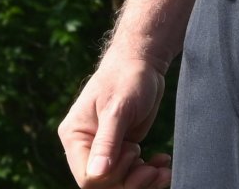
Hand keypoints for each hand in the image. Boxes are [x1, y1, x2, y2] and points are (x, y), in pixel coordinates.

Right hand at [58, 55, 173, 187]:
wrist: (143, 62)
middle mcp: (86, 147)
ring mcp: (105, 151)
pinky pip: (133, 174)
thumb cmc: (127, 77)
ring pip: (121, 183)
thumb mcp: (117, 108)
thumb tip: (97, 174)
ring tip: (163, 170)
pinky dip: (150, 173)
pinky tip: (163, 162)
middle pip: (105, 185)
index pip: (88, 177)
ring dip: (144, 181)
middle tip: (153, 169)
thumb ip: (107, 141)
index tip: (132, 152)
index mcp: (75, 136)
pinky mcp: (122, 150)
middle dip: (131, 182)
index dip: (112, 176)